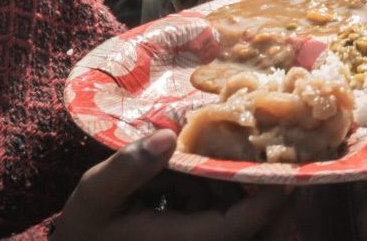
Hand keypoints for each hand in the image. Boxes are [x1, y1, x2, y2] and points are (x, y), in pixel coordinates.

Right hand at [53, 130, 286, 240]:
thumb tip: (167, 136)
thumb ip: (129, 167)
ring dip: (240, 192)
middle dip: (265, 193)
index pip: (240, 226)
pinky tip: (198, 175)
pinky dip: (220, 198)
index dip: (268, 196)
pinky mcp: (192, 240)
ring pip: (240, 222)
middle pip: (255, 230)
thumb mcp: (96, 194)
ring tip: (228, 150)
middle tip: (267, 148)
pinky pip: (222, 223)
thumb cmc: (86, 229)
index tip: (280, 160)